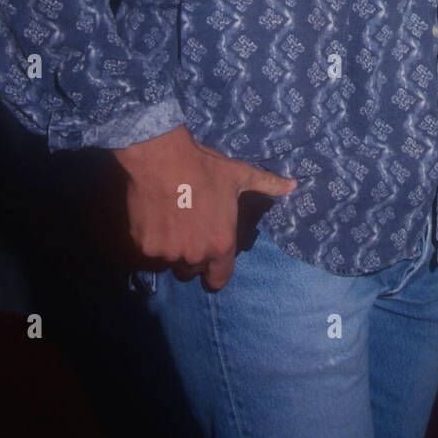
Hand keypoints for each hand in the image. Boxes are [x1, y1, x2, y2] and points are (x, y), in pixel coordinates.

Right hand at [112, 125, 296, 289]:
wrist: (161, 157)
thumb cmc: (204, 167)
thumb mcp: (239, 175)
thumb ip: (268, 185)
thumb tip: (294, 185)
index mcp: (221, 244)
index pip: (219, 281)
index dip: (215, 271)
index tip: (210, 258)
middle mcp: (194, 255)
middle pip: (191, 271)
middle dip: (191, 256)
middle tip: (188, 228)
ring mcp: (166, 254)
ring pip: (168, 263)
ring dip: (170, 250)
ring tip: (170, 221)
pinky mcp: (143, 247)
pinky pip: (147, 253)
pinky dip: (149, 241)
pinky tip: (152, 218)